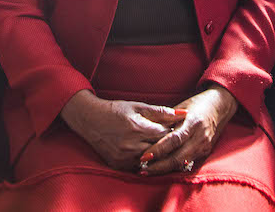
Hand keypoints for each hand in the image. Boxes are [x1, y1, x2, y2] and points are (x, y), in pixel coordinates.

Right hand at [60, 90, 184, 170]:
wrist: (90, 119)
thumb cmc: (116, 110)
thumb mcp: (138, 107)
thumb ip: (162, 112)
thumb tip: (184, 114)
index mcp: (138, 129)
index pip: (165, 135)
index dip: (172, 132)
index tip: (175, 128)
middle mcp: (131, 146)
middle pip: (160, 150)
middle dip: (167, 145)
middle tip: (171, 139)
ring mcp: (124, 158)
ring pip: (151, 161)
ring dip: (157, 155)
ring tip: (159, 146)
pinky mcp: (118, 165)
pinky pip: (138, 167)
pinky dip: (145, 161)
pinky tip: (146, 153)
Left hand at [141, 84, 237, 174]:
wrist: (220, 106)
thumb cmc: (196, 104)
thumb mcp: (181, 107)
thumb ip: (166, 120)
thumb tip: (147, 131)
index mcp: (192, 122)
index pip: (173, 139)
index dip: (158, 149)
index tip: (144, 156)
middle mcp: (200, 136)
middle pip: (178, 157)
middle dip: (159, 166)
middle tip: (142, 168)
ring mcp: (204, 146)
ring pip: (182, 163)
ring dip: (164, 169)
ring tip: (148, 171)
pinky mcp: (205, 152)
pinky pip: (188, 163)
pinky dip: (174, 167)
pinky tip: (162, 169)